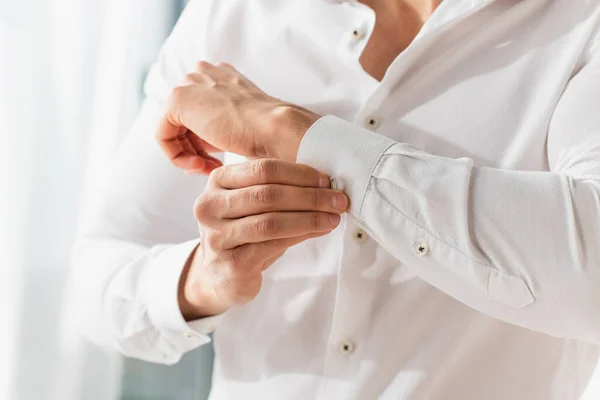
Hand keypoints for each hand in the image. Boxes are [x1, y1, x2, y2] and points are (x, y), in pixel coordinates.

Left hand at [157, 62, 319, 173]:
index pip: (200, 112)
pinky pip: (163, 136)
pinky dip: (177, 157)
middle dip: (196, 149)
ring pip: (173, 129)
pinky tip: (199, 165)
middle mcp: (203, 72)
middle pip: (185, 120)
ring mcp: (189, 83)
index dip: (205, 142)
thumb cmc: (269, 132)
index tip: (218, 162)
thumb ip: (221, 126)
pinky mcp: (177, 100)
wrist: (275, 129)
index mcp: (221, 75)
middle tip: (212, 168)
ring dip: (190, 156)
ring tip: (209, 170)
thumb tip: (201, 148)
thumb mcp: (244, 125)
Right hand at [179, 159, 348, 319]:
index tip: (326, 180)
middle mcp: (210, 206)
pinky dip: (300, 235)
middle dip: (310, 196)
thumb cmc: (243, 233)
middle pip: (267, 194)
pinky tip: (319, 231)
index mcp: (217, 181)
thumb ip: (280, 189)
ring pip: (271, 222)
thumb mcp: (253, 204)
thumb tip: (325, 184)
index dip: (299, 173)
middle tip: (337, 200)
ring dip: (309, 218)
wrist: (219, 275)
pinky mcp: (231, 263)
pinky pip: (272, 245)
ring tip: (333, 217)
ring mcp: (217, 236)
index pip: (263, 169)